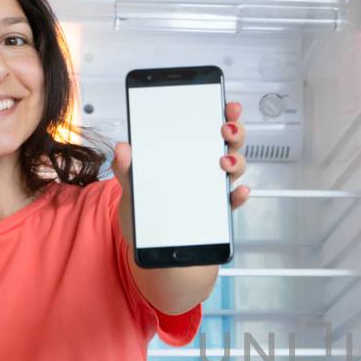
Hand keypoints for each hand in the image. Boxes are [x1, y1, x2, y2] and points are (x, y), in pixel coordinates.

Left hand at [109, 101, 251, 248]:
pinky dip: (238, 196)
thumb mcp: (130, 193)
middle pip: (228, 143)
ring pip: (235, 168)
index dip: (219, 113)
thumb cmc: (146, 220)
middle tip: (223, 128)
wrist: (155, 257)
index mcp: (185, 157)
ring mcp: (214, 191)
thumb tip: (122, 148)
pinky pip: (234, 202)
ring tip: (224, 161)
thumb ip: (127, 170)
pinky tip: (237, 192)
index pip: (205, 128)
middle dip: (233, 131)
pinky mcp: (220, 215)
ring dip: (236, 160)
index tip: (225, 103)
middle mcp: (204, 170)